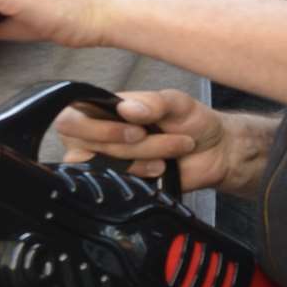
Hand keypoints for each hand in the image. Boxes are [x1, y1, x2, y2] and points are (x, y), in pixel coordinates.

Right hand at [54, 90, 232, 192]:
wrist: (215, 150)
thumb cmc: (191, 121)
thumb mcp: (176, 102)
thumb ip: (152, 102)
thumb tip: (127, 108)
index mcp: (102, 108)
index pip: (71, 116)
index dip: (95, 125)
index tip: (134, 126)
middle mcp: (97, 134)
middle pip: (82, 142)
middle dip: (122, 141)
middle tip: (146, 134)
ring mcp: (106, 161)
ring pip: (101, 164)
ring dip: (140, 156)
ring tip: (170, 147)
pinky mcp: (119, 184)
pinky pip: (115, 184)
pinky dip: (141, 175)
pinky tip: (161, 168)